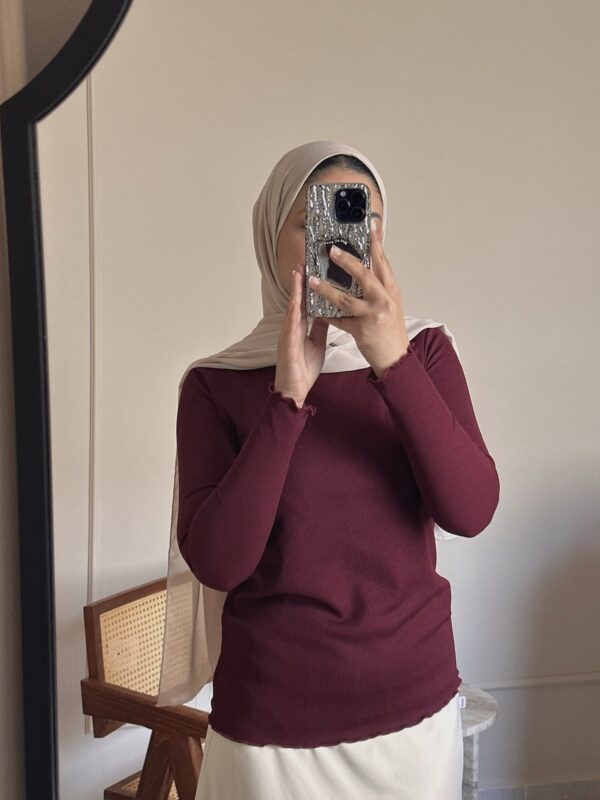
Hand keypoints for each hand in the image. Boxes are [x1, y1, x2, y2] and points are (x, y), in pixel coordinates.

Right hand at [273, 267, 329, 406]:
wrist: (294, 389)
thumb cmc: (303, 368)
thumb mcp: (317, 343)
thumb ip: (320, 327)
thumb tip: (329, 312)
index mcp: (301, 325)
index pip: (306, 300)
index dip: (309, 284)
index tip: (313, 267)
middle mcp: (292, 326)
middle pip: (297, 299)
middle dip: (301, 280)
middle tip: (304, 260)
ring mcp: (288, 333)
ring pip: (292, 307)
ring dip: (295, 291)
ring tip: (298, 273)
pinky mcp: (287, 344)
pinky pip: (291, 325)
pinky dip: (293, 312)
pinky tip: (296, 301)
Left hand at [308, 219, 409, 375]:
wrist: (396, 358)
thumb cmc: (391, 330)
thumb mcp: (391, 303)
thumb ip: (380, 286)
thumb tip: (368, 265)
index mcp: (391, 291)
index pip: (383, 262)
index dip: (376, 243)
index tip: (369, 226)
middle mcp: (384, 300)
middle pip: (364, 275)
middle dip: (346, 261)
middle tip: (332, 251)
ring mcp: (372, 316)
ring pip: (345, 298)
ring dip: (326, 288)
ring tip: (312, 280)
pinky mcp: (361, 330)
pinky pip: (339, 320)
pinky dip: (327, 314)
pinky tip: (317, 309)